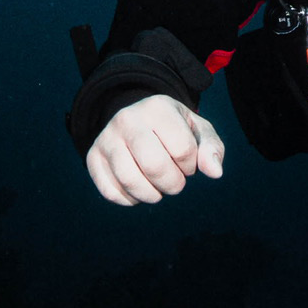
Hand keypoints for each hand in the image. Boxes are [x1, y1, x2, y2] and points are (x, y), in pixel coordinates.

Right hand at [86, 94, 224, 205]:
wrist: (138, 119)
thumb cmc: (176, 128)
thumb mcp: (198, 130)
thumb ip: (211, 148)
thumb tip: (215, 173)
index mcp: (158, 107)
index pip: (182, 149)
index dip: (191, 165)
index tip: (189, 162)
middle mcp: (127, 119)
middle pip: (155, 166)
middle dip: (173, 184)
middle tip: (177, 182)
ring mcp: (106, 138)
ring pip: (130, 181)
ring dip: (152, 195)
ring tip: (159, 188)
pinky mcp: (93, 157)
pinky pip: (110, 192)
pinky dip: (130, 200)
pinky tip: (140, 191)